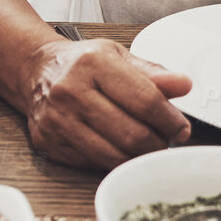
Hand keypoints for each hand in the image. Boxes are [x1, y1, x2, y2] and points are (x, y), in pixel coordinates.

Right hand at [19, 38, 191, 168]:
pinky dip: (112, 161)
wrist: (37, 70)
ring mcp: (57, 119)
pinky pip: (93, 164)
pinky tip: (117, 147)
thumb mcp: (119, 56)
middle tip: (165, 140)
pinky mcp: (48, 142)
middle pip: (132, 134)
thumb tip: (183, 85)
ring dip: (137, 157)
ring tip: (145, 146)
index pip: (146, 101)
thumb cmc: (81, 63)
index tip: (180, 127)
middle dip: (158, 143)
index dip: (171, 120)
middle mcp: (70, 90)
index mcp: (92, 63)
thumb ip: (153, 73)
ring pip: (113, 156)